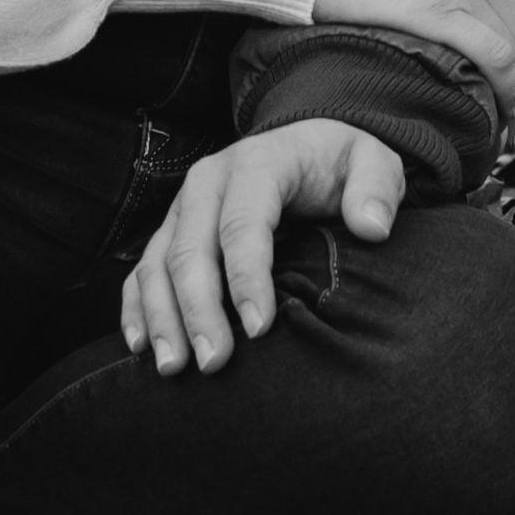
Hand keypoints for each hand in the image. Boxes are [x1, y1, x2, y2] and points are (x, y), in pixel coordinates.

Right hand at [118, 122, 406, 373]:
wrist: (307, 146)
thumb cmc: (340, 166)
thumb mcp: (374, 163)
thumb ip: (377, 189)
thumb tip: (371, 227)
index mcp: (258, 163)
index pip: (244, 222)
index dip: (247, 276)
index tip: (259, 329)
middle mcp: (209, 182)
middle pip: (192, 248)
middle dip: (199, 309)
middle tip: (214, 362)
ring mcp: (183, 208)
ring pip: (158, 263)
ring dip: (161, 317)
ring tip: (173, 367)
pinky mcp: (170, 231)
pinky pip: (142, 271)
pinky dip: (137, 309)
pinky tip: (141, 347)